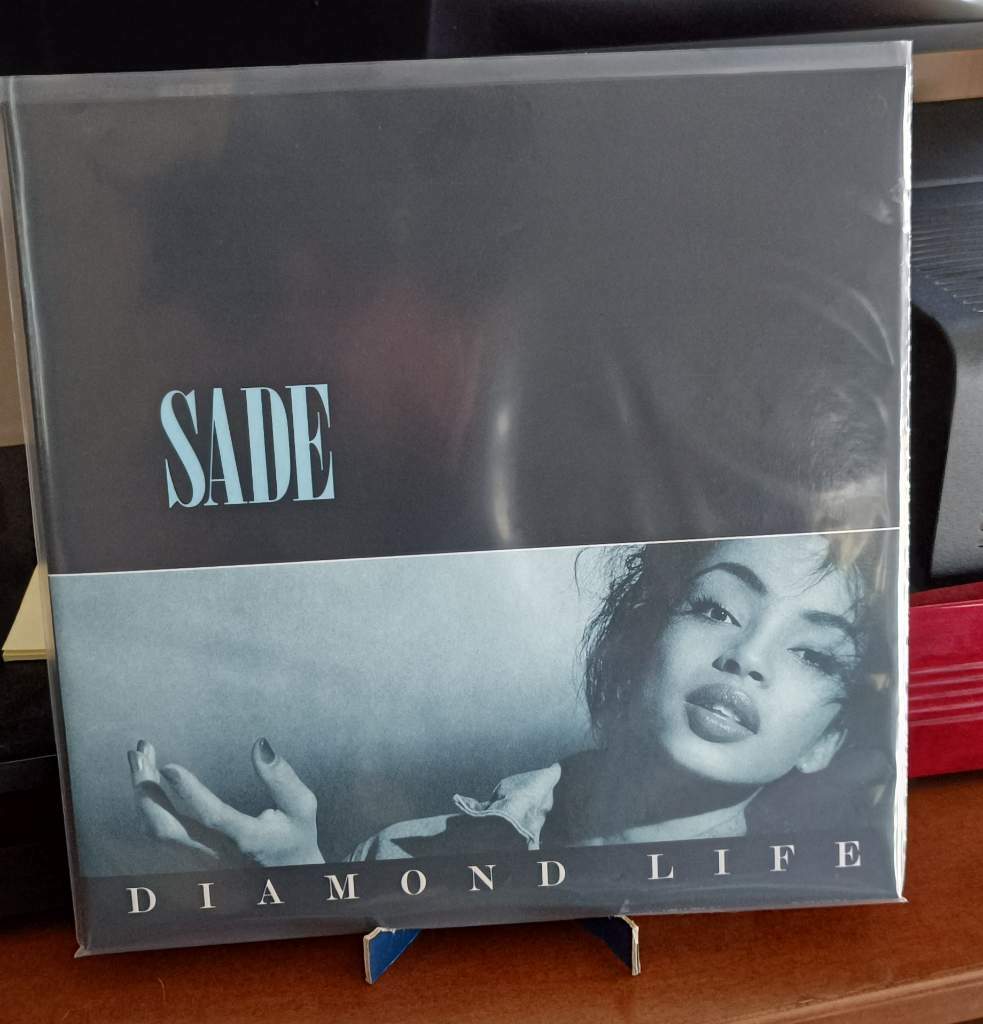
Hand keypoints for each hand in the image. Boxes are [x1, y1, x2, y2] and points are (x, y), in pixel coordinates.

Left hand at [127, 737, 323, 865]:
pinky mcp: (190, 859)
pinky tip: (147, 780)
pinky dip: (147, 805)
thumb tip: (259, 744)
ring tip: (139, 758)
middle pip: (167, 830)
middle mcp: (218, 855)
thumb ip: (281, 776)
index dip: (190, 793)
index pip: (213, 818)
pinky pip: (158, 834)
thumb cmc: (296, 838)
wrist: (289, 883)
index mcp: (248, 840)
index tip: (169, 766)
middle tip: (138, 753)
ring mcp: (199, 861)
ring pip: (157, 833)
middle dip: (146, 790)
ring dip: (142, 795)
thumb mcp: (302, 806)